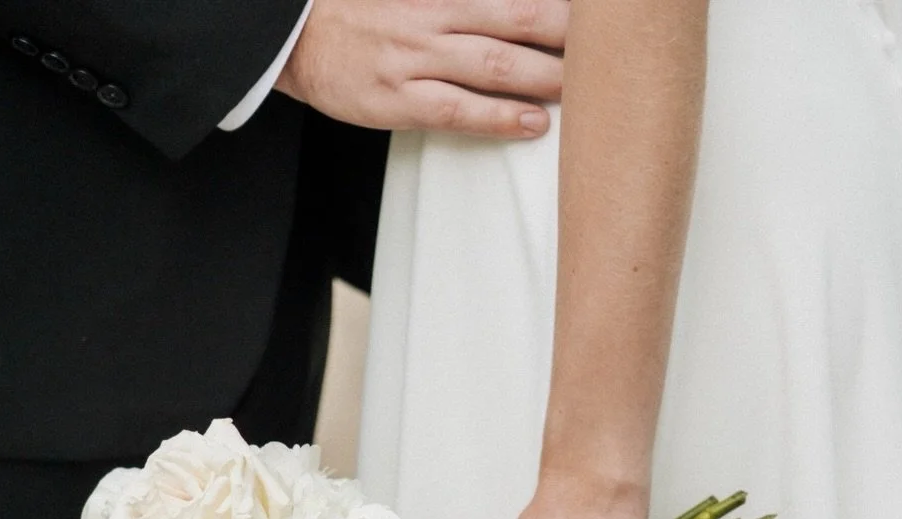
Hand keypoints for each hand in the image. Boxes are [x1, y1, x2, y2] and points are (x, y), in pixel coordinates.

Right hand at [277, 0, 566, 139]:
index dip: (554, 3)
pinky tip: (534, 122)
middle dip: (566, 32)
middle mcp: (432, 18)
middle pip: (516, 19)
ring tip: (585, 88)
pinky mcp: (399, 100)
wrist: (293, 36)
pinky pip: (459, 110)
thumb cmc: (360, 13)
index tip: (595, 14)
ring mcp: (416, 60)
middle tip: (608, 49)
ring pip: (495, 65)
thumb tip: (515, 9)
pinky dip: (501, 117)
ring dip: (545, 76)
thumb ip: (466, 3)